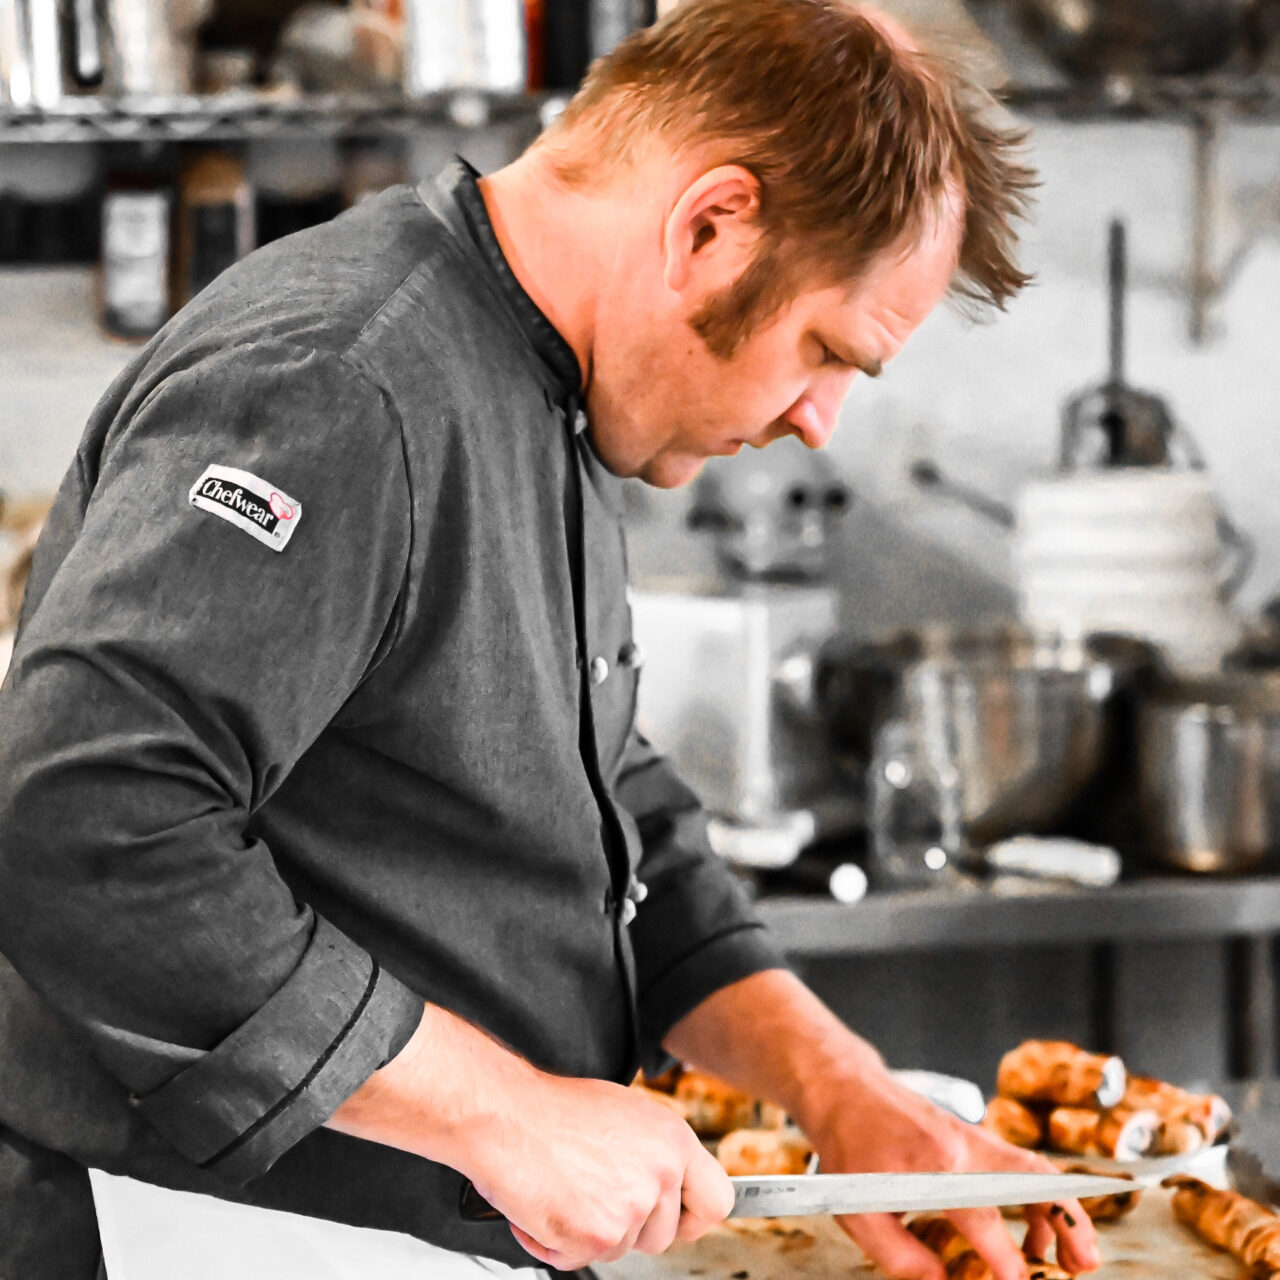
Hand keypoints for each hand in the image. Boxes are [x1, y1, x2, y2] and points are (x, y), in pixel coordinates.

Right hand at [325, 1003, 733, 1270]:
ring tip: (564, 1188)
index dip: (696, 1217)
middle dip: (628, 1227)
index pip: (718, 1198)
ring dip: (589, 1231)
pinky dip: (556, 1242)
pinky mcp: (597, 1234)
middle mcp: (660, 1172)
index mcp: (673, 1138)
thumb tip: (669, 1183)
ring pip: (621, 1249)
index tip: (680, 1220)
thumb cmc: (553, 1110)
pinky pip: (580, 1260)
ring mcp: (631, 1207)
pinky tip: (545, 1203)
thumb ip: (655, 1151)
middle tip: (593, 1195)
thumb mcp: (625, 1114)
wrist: (505, 1115)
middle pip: (663, 1236)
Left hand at [806, 1070, 1100, 1279]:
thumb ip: (899, 1256)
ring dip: (1060, 1209)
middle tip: (1085, 1263)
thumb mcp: (856, 1212)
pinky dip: (1036, 1195)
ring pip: (1033, 1169)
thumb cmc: (846, 1147)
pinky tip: (1033, 1227)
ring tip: (1072, 1255)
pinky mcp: (971, 1135)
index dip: (1006, 1261)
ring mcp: (971, 1136)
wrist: (843, 1089)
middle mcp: (962, 1145)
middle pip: (1032, 1180)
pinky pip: (1016, 1164)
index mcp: (934, 1166)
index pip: (985, 1221)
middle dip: (1067, 1222)